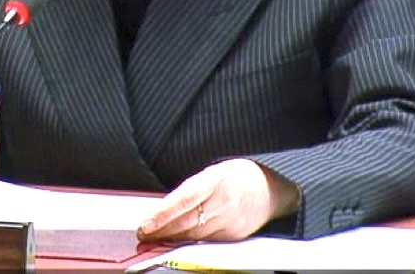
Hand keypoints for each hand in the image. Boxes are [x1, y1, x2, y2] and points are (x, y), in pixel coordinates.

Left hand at [137, 159, 298, 241]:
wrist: (271, 189)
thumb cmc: (238, 176)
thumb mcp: (214, 172)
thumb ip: (192, 189)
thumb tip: (163, 206)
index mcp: (217, 179)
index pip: (184, 199)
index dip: (163, 214)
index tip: (145, 224)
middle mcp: (224, 202)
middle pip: (186, 221)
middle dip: (162, 230)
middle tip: (143, 234)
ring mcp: (231, 222)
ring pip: (194, 235)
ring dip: (171, 238)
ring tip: (153, 239)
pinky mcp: (234, 236)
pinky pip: (206, 241)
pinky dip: (188, 242)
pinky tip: (175, 242)